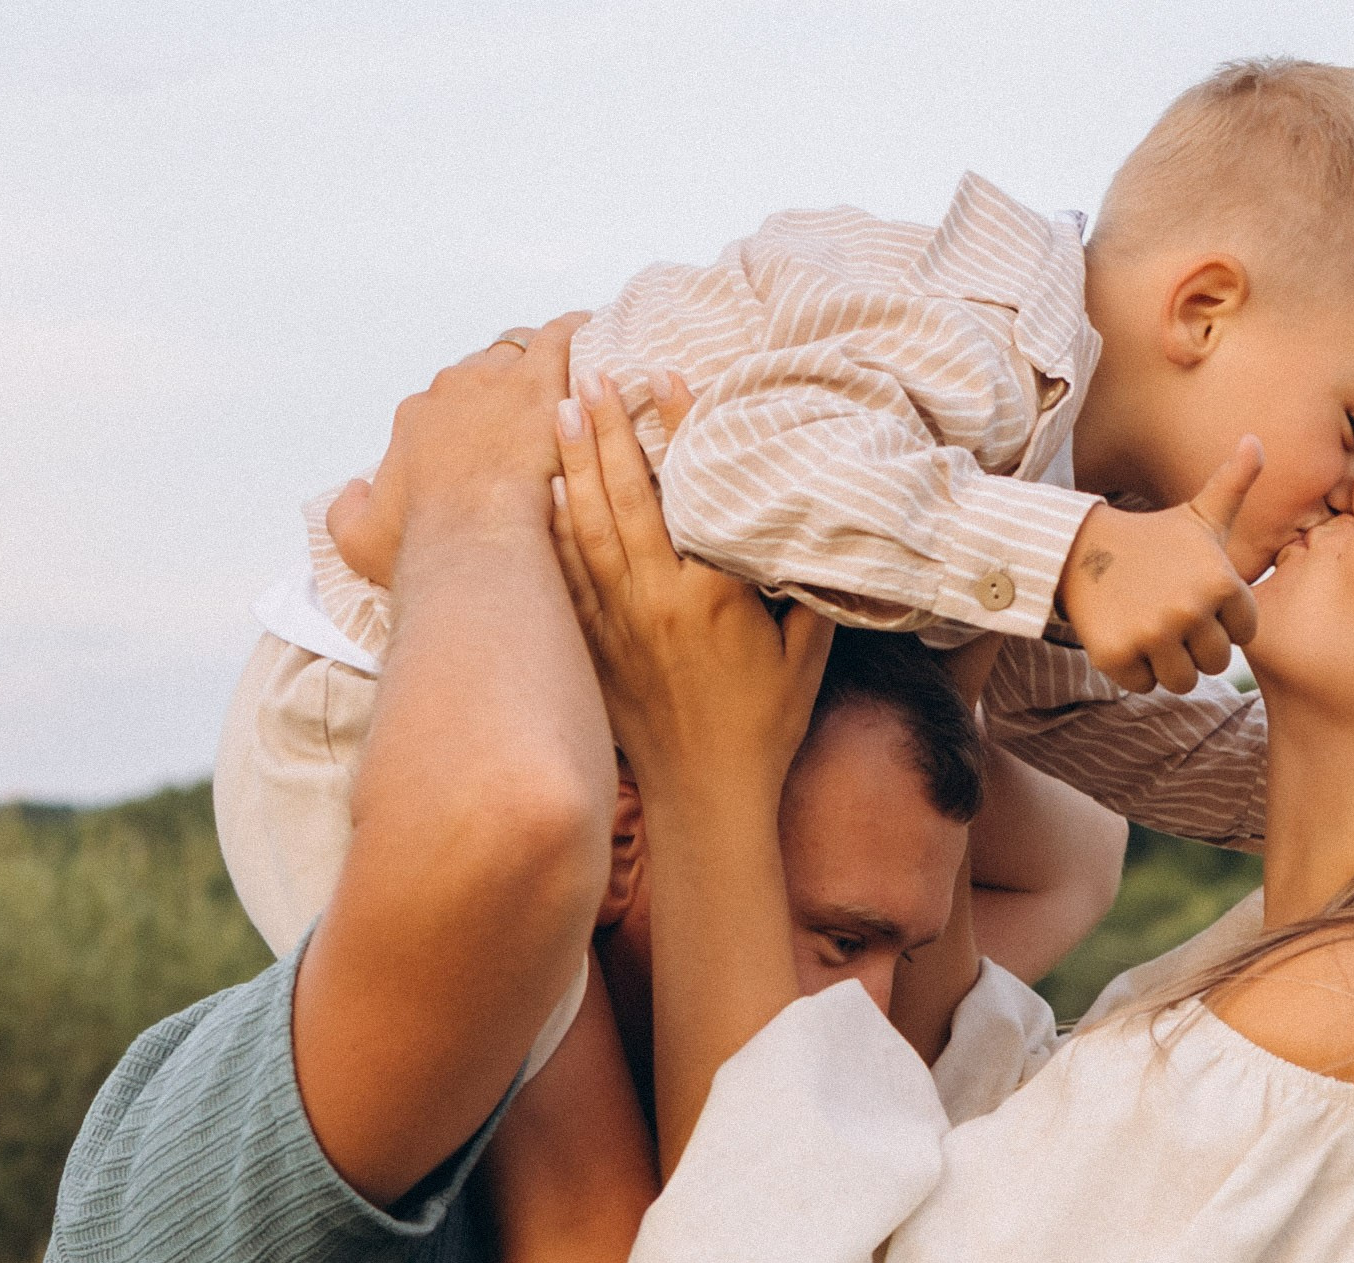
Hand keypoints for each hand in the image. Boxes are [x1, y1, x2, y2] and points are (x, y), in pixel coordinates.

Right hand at [329, 315, 589, 586]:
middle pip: (481, 372)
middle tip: (530, 405)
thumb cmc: (426, 547)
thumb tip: (353, 488)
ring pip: (520, 349)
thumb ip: (346, 513)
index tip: (488, 434)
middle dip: (503, 384)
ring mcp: (495, 380)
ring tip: (567, 369)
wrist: (476, 542)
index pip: (443, 403)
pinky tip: (594, 333)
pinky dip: (577, 331)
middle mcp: (449, 390)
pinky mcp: (539, 381)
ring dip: (541, 355)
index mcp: (415, 420)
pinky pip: (562, 337)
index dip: (467, 416)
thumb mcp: (362, 541)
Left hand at [549, 366, 832, 814]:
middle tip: (595, 377)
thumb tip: (812, 526)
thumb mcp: (806, 652)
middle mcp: (655, 602)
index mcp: (710, 597)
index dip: (677, 431)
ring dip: (571, 466)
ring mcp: (616, 624)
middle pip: (622, 499)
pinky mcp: (593, 647)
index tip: (666, 378)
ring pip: (584, 529)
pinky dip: (551, 532)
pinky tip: (541, 493)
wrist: (708, 795)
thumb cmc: (765, 725)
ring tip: (562, 412)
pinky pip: (564, 578)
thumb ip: (807, 588)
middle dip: (607, 431)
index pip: (688, 494)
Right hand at [1055, 437, 1262, 693]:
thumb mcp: (1199, 514)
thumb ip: (1236, 484)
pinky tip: (1125, 634)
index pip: (1244, 633)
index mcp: (1221, 582)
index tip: (1198, 600)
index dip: (1222, 621)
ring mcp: (1152, 635)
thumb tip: (1257, 440)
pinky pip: (1143, 685)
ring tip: (1151, 629)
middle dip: (1196, 646)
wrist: (1079, 547)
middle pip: (1216, 662)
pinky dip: (1134, 669)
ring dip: (1168, 662)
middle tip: (1171, 617)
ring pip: (1183, 680)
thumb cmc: (1153, 537)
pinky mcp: (1117, 656)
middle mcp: (1190, 611)